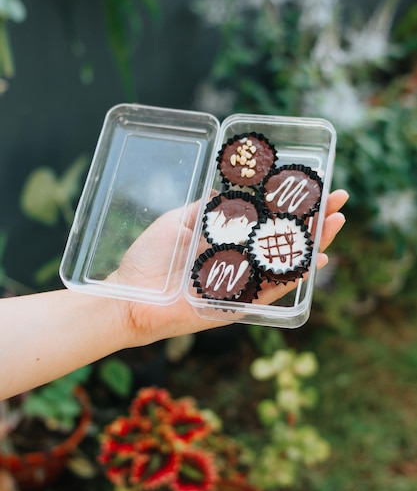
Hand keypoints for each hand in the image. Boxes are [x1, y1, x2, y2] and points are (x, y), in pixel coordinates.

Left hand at [114, 189, 348, 346]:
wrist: (129, 297)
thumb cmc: (148, 260)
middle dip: (313, 220)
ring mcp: (241, 284)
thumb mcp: (178, 222)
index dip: (290, 204)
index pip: (266, 220)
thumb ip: (207, 208)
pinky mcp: (236, 305)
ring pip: (285, 264)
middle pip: (284, 240)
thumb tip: (229, 185)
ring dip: (313, 244)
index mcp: (226, 242)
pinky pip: (271, 291)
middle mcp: (239, 262)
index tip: (312, 184)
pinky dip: (293, 278)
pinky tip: (315, 261)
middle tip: (339, 200)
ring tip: (336, 222)